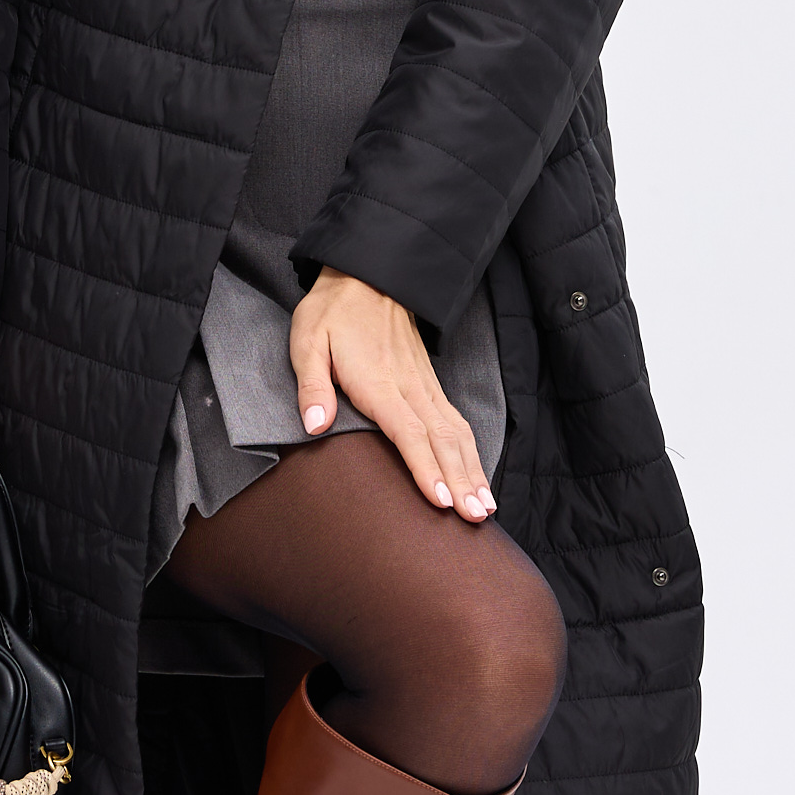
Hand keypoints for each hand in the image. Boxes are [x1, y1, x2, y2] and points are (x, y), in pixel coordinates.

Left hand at [288, 272, 494, 519]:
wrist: (369, 276)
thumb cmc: (332, 312)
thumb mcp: (307, 340)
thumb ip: (312, 384)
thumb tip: (315, 425)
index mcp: (378, 382)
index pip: (408, 432)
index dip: (424, 467)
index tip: (440, 500)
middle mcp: (410, 388)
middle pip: (442, 441)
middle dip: (461, 481)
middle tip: (477, 518)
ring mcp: (425, 386)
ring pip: (456, 434)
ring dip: (472, 471)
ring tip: (486, 507)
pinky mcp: (430, 384)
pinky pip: (457, 422)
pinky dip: (472, 452)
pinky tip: (479, 476)